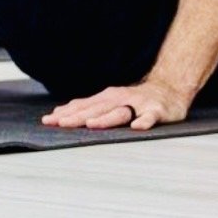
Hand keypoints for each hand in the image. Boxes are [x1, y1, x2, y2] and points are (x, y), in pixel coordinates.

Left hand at [41, 78, 192, 130]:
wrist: (169, 90)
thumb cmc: (135, 100)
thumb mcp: (110, 101)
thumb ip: (88, 108)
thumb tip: (60, 113)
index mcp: (107, 98)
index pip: (83, 106)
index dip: (66, 113)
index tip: (48, 121)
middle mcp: (120, 98)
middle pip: (96, 109)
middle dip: (78, 116)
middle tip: (61, 124)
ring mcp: (138, 104)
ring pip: (119, 112)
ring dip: (105, 118)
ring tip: (92, 125)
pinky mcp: (156, 111)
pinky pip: (149, 117)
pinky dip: (144, 122)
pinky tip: (137, 127)